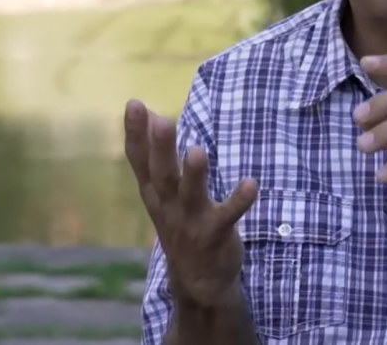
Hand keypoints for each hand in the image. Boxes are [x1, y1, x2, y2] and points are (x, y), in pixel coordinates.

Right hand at [124, 99, 257, 306]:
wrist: (197, 282)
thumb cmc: (179, 223)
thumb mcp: (162, 191)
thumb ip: (155, 154)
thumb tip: (149, 112)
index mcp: (154, 193)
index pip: (140, 160)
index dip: (135, 133)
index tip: (134, 104)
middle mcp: (168, 206)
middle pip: (162, 175)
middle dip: (161, 149)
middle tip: (162, 120)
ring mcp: (191, 221)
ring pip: (191, 196)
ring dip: (195, 175)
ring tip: (198, 151)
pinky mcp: (216, 234)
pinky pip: (228, 216)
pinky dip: (239, 200)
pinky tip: (252, 184)